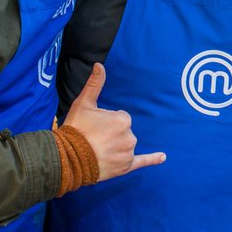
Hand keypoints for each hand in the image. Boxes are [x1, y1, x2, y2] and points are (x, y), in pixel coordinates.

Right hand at [61, 63, 164, 180]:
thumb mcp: (84, 104)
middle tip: (93, 139)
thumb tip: (99, 65)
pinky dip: (152, 159)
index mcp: (123, 119)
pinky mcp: (126, 167)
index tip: (94, 127)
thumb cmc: (76, 129)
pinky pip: (142, 161)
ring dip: (115, 146)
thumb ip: (95, 84)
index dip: (105, 121)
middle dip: (110, 134)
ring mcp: (128, 152)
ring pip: (125, 145)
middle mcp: (130, 136)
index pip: (119, 117)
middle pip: (123, 131)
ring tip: (97, 150)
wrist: (68, 159)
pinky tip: (162, 157)